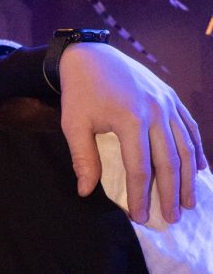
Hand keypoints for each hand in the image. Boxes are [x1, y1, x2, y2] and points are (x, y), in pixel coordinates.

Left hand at [58, 43, 206, 223]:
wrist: (91, 55)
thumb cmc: (80, 92)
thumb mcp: (74, 125)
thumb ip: (83, 158)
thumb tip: (85, 192)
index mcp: (130, 120)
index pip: (140, 168)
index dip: (141, 195)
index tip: (141, 217)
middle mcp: (155, 112)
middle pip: (169, 161)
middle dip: (171, 193)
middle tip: (173, 218)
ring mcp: (167, 103)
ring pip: (185, 146)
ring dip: (189, 177)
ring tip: (189, 201)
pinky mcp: (170, 97)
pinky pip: (190, 127)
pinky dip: (197, 149)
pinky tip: (201, 169)